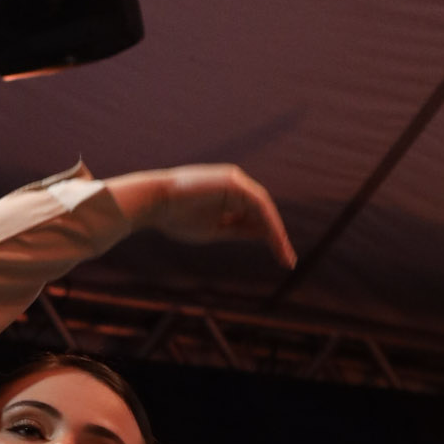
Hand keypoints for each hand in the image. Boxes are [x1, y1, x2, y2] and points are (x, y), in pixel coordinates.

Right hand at [109, 165, 295, 269]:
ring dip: (276, 233)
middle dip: (276, 237)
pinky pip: (258, 204)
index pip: (254, 216)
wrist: (156, 201)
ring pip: (264, 209)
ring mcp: (236, 182)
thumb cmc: (176, 217)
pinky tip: (275, 240)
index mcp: (229, 196)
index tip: (279, 257)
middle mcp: (236, 185)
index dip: (267, 236)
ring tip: (285, 256)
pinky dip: (268, 223)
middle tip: (288, 261)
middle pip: (262, 213)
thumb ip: (237, 229)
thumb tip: (260, 235)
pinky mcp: (234, 182)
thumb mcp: (214, 229)